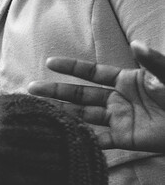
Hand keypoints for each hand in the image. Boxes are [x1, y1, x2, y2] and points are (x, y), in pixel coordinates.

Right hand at [29, 41, 164, 151]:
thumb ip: (154, 62)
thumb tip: (136, 45)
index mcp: (128, 80)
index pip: (92, 73)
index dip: (71, 68)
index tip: (50, 63)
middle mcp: (119, 99)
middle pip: (81, 95)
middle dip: (56, 91)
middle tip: (32, 90)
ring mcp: (120, 119)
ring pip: (84, 116)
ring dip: (63, 114)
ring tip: (40, 112)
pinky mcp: (125, 139)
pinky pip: (99, 139)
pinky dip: (83, 139)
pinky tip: (64, 137)